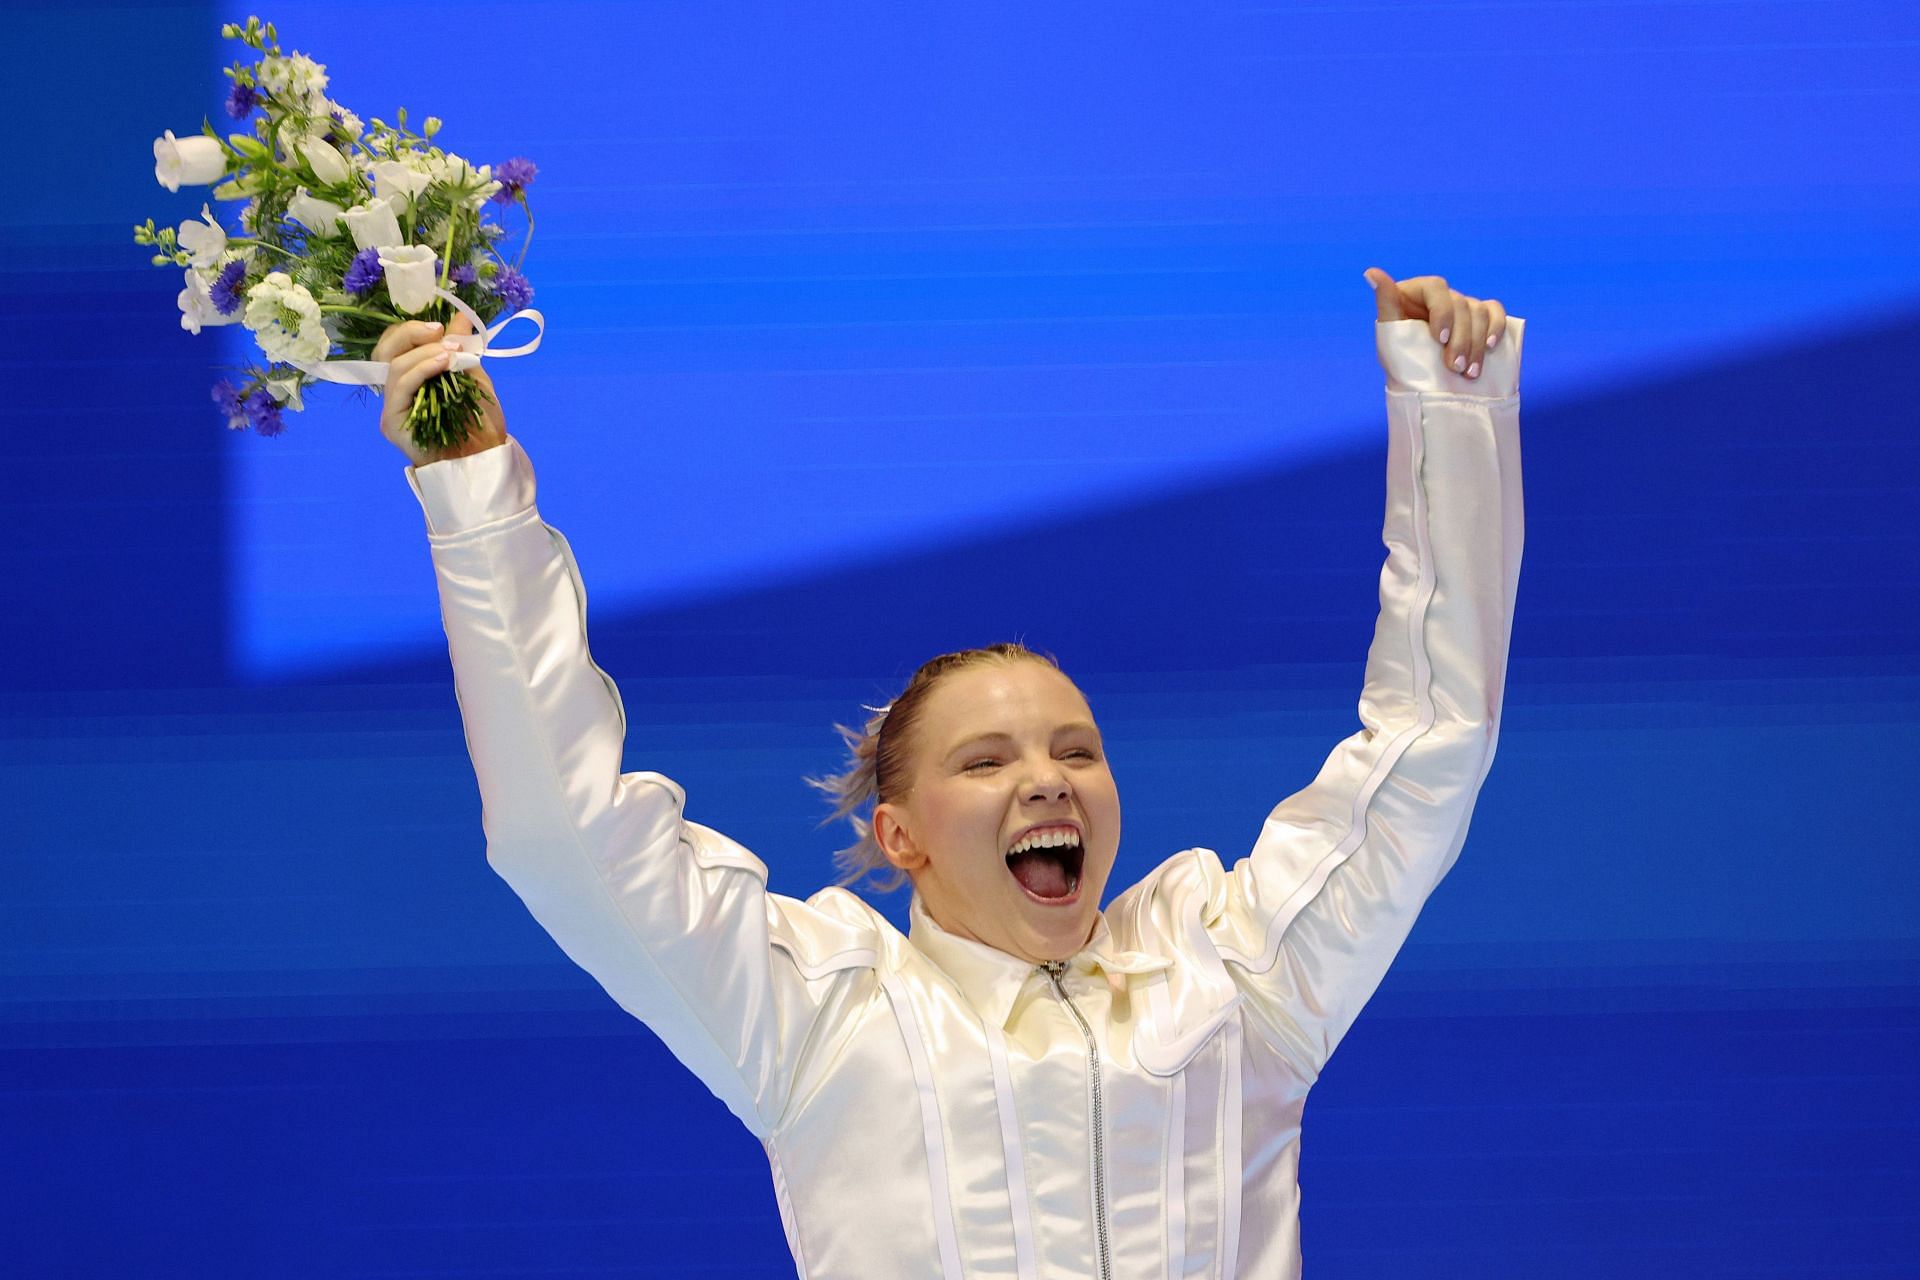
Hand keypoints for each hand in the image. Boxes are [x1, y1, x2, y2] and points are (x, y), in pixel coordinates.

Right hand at [372, 310, 508, 465]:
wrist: (485, 458)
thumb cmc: (480, 422)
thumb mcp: (474, 377)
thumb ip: (461, 349)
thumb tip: (460, 315)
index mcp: (413, 376)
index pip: (397, 344)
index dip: (414, 330)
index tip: (442, 326)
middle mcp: (398, 389)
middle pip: (386, 350)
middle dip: (411, 334)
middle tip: (439, 332)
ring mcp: (392, 406)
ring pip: (394, 367)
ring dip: (423, 353)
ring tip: (449, 352)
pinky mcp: (392, 422)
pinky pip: (400, 388)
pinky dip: (420, 370)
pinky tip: (441, 363)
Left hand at [1363, 267, 1508, 381]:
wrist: (1419, 380)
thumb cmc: (1399, 354)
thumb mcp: (1390, 331)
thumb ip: (1385, 301)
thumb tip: (1371, 272)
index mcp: (1418, 291)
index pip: (1436, 287)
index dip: (1442, 311)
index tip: (1440, 339)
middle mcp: (1442, 296)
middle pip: (1461, 304)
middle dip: (1460, 338)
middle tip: (1454, 367)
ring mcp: (1463, 305)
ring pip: (1479, 312)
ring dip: (1476, 343)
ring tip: (1469, 372)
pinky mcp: (1480, 318)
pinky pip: (1495, 312)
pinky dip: (1496, 326)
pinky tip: (1490, 346)